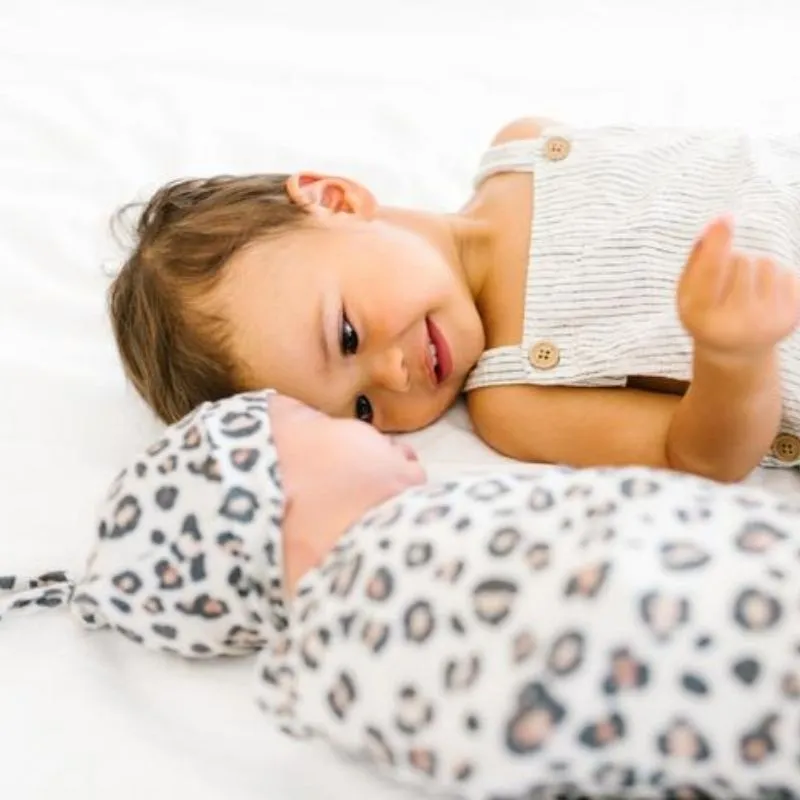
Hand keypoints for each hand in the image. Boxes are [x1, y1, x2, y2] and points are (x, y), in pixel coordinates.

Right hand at [677, 217, 799, 360]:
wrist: (736, 352)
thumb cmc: (707, 316)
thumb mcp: (687, 296)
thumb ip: (696, 262)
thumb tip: (716, 226)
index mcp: (703, 317)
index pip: (712, 272)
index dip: (717, 243)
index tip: (725, 219)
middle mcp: (737, 322)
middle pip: (741, 261)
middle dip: (734, 261)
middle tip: (727, 283)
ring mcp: (769, 321)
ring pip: (766, 263)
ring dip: (755, 268)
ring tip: (746, 289)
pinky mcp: (792, 316)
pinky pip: (787, 273)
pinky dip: (775, 278)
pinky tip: (763, 297)